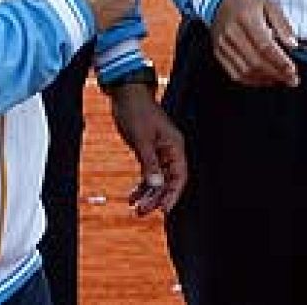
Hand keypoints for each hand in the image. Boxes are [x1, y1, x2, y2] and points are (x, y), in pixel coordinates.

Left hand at [107, 81, 186, 214]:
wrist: (126, 94)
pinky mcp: (149, 150)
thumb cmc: (136, 112)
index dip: (174, 194)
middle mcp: (170, 150)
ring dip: (148, 194)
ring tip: (136, 209)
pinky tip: (132, 196)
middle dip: (157, 198)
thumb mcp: (141, 139)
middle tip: (142, 212)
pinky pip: (149, 172)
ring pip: (158, 179)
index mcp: (174, 146)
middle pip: (169, 181)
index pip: (180, 176)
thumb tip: (156, 185)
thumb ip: (149, 163)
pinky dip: (142, 185)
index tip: (164, 210)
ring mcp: (160, 151)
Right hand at [209, 0, 298, 87]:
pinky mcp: (218, 53)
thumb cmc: (249, 1)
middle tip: (292, 79)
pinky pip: (235, 74)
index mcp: (246, 17)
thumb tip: (293, 46)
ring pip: (245, 71)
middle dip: (276, 74)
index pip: (264, 46)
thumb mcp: (270, 3)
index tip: (293, 70)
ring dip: (266, 79)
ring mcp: (222, 44)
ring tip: (282, 80)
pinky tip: (266, 79)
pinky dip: (252, 81)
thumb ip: (283, 24)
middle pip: (255, 61)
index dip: (280, 61)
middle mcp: (231, 32)